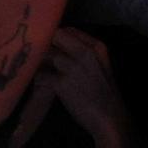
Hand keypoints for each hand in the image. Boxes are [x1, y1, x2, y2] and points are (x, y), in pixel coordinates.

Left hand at [36, 29, 131, 146]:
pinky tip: (42, 85)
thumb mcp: (102, 66)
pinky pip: (41, 74)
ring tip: (40, 72)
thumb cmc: (105, 93)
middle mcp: (85, 52)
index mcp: (97, 47)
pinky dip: (38, 79)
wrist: (108, 117)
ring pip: (46, 54)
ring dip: (40, 63)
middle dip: (47, 46)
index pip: (69, 30)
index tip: (52, 47)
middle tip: (43, 58)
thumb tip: (60, 46)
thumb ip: (85, 53)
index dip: (57, 38)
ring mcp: (72, 67)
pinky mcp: (61, 83)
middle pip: (55, 37)